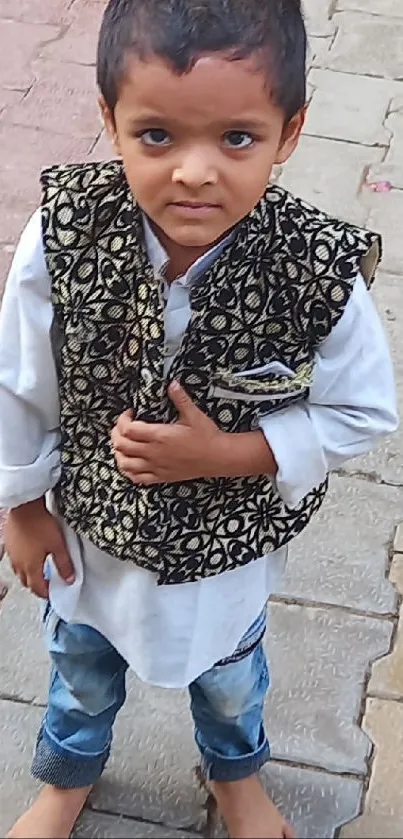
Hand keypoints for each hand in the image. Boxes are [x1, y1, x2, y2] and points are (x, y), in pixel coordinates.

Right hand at [6, 498, 74, 598]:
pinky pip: (15, 560)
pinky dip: (23, 563)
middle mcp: (19, 564)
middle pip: (27, 582)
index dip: (46, 593)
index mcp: (31, 567)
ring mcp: (12, 554)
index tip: (52, 594)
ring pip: (19, 572)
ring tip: (40, 570)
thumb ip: (64, 564)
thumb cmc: (40, 524)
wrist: (24, 507)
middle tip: (47, 584)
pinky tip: (30, 555)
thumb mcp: (58, 545)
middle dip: (37, 586)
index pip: (38, 588)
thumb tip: (70, 578)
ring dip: (29, 574)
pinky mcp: (9, 543)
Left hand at [111, 381, 225, 484]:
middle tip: (122, 426)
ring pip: (125, 464)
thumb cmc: (207, 437)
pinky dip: (128, 471)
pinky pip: (137, 478)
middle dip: (116, 434)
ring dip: (119, 453)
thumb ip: (180, 398)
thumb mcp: (193, 414)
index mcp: (160, 436)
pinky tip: (130, 463)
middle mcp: (154, 453)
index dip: (123, 420)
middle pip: (121, 445)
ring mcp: (156, 466)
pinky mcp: (161, 477)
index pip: (128, 429)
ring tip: (123, 445)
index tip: (130, 414)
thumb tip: (172, 384)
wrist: (218, 457)